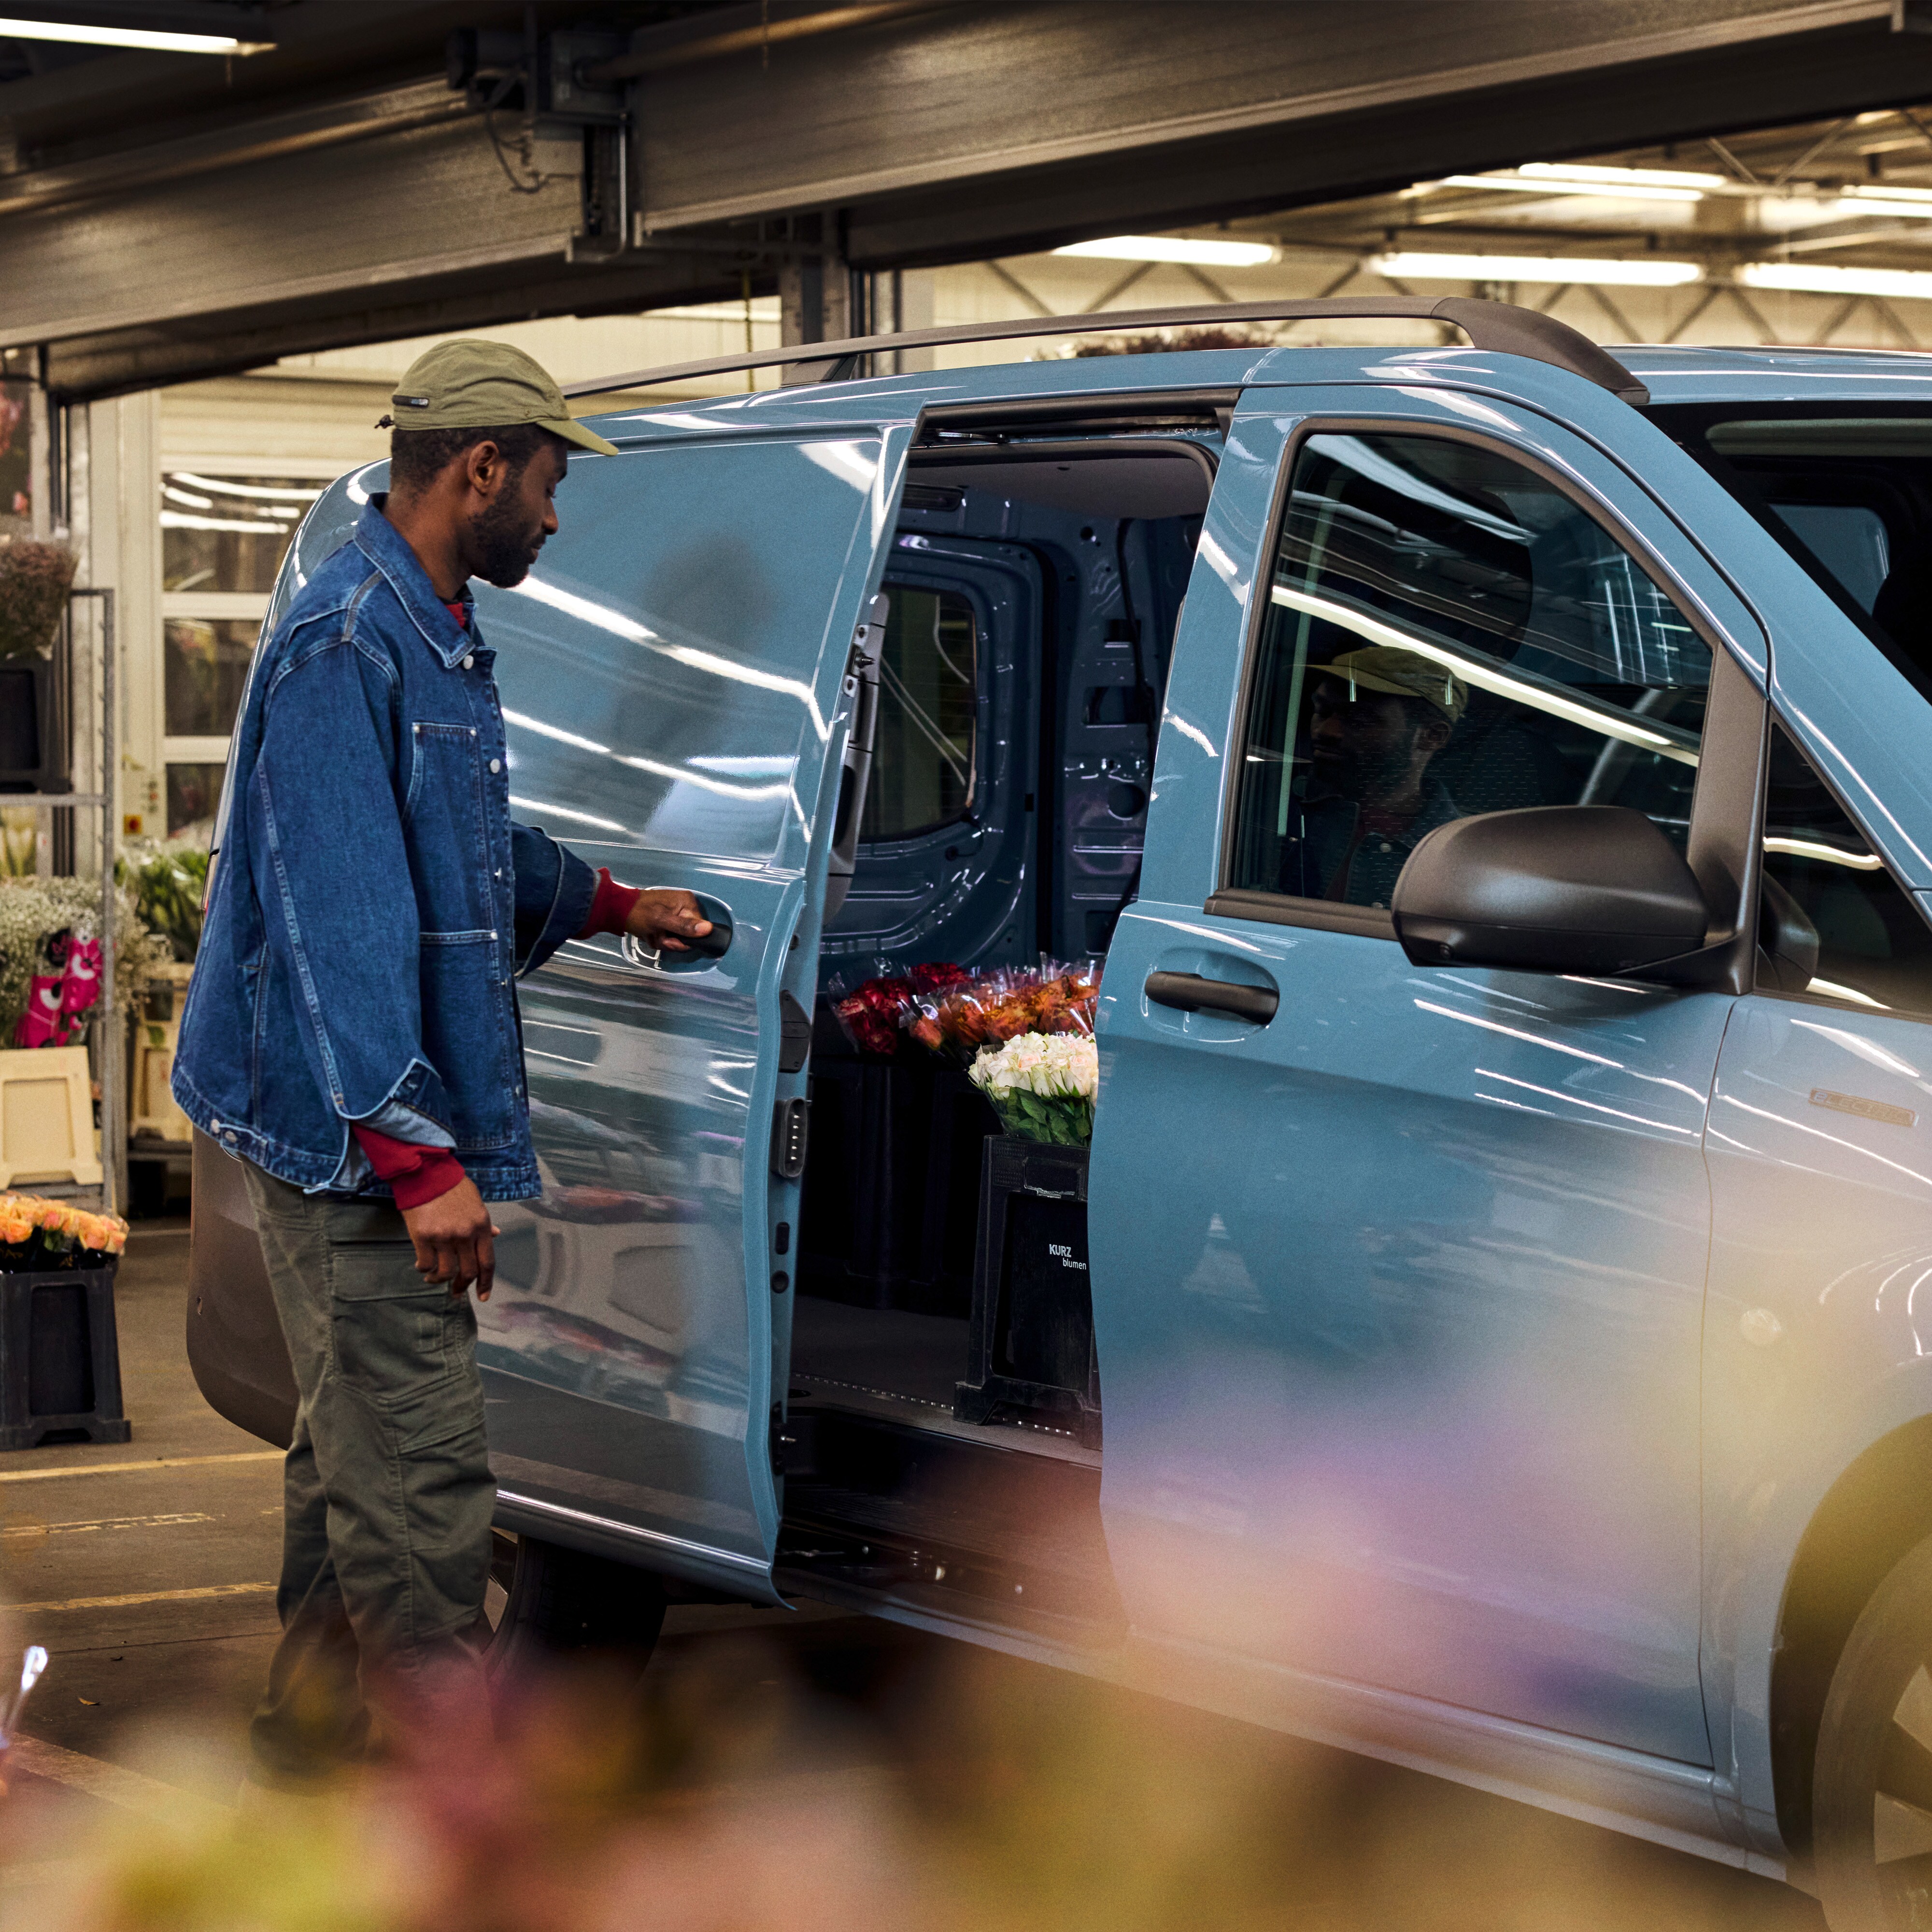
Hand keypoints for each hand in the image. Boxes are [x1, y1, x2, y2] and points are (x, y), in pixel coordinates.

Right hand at [401, 1178, 498, 1300]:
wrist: (426, 1173)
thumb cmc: (452, 1186)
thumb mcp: (475, 1202)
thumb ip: (484, 1222)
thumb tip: (496, 1234)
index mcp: (481, 1226)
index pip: (487, 1262)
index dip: (486, 1282)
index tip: (483, 1296)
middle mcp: (465, 1235)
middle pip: (468, 1271)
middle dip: (462, 1287)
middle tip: (456, 1293)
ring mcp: (444, 1236)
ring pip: (445, 1271)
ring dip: (438, 1279)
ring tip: (432, 1278)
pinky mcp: (423, 1236)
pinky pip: (425, 1263)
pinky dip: (423, 1268)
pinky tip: (421, 1266)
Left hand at [624, 888, 712, 953]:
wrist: (616, 910)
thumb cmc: (639, 913)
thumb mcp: (661, 921)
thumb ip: (684, 926)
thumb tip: (709, 929)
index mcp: (687, 902)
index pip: (698, 930)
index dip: (683, 939)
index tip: (667, 939)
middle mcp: (684, 907)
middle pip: (686, 936)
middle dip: (669, 941)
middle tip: (655, 935)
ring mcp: (675, 913)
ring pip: (675, 938)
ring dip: (661, 940)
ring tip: (649, 933)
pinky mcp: (666, 919)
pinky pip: (668, 936)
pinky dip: (657, 938)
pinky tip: (648, 933)